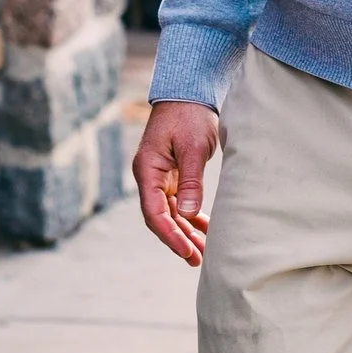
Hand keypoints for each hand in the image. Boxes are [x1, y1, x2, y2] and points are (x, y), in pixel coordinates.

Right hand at [133, 101, 219, 265]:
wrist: (188, 92)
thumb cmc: (189, 115)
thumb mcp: (193, 147)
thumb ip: (191, 181)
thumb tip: (187, 214)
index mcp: (147, 169)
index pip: (154, 212)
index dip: (170, 235)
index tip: (187, 252)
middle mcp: (149, 176)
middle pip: (160, 217)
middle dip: (178, 240)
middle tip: (197, 260)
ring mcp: (159, 176)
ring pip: (169, 212)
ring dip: (185, 232)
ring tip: (203, 252)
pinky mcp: (172, 174)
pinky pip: (177, 202)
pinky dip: (189, 216)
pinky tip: (204, 228)